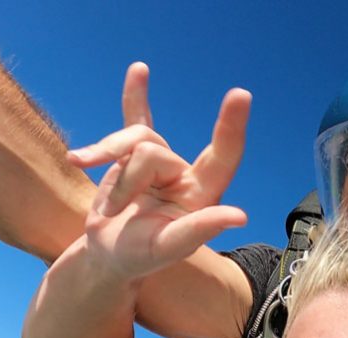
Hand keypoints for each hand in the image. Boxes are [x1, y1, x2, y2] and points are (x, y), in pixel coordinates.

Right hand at [67, 62, 249, 281]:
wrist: (108, 254)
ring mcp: (159, 161)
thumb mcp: (167, 248)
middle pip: (153, 151)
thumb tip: (239, 216)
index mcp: (202, 194)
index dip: (230, 127)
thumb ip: (199, 229)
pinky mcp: (134, 154)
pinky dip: (136, 96)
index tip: (241, 95)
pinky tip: (139, 70)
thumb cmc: (141, 256)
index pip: (223, 155)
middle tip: (113, 214)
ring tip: (106, 208)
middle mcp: (185, 173)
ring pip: (133, 141)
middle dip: (126, 182)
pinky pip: (137, 118)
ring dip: (112, 177)